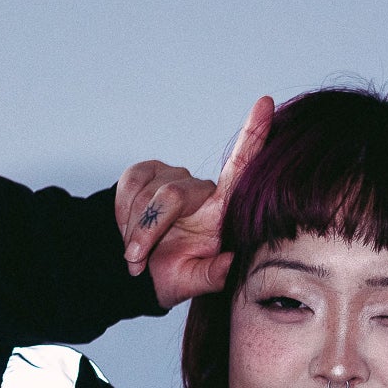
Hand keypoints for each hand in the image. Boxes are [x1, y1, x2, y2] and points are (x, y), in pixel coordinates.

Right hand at [115, 96, 275, 309]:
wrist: (136, 272)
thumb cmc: (171, 276)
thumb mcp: (190, 283)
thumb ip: (211, 276)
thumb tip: (231, 262)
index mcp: (220, 212)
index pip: (240, 169)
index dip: (253, 135)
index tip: (266, 103)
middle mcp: (200, 190)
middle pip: (173, 195)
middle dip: (148, 230)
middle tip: (136, 260)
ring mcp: (172, 178)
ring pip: (146, 193)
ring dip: (133, 228)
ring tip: (135, 252)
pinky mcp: (145, 172)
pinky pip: (129, 185)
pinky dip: (122, 213)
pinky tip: (128, 230)